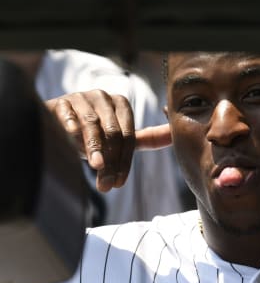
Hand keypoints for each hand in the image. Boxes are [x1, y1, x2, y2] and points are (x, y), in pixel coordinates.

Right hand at [46, 90, 171, 191]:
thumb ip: (148, 138)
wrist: (60, 121)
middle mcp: (103, 98)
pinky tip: (72, 143)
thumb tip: (175, 135)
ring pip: (92, 125)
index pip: (128, 135)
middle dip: (111, 160)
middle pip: (112, 132)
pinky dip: (71, 130)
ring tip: (97, 167)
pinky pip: (69, 117)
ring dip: (94, 148)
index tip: (120, 183)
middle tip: (107, 184)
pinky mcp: (61, 102)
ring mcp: (82, 98)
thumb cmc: (97, 132)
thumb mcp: (121, 135)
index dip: (125, 161)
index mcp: (121, 104)